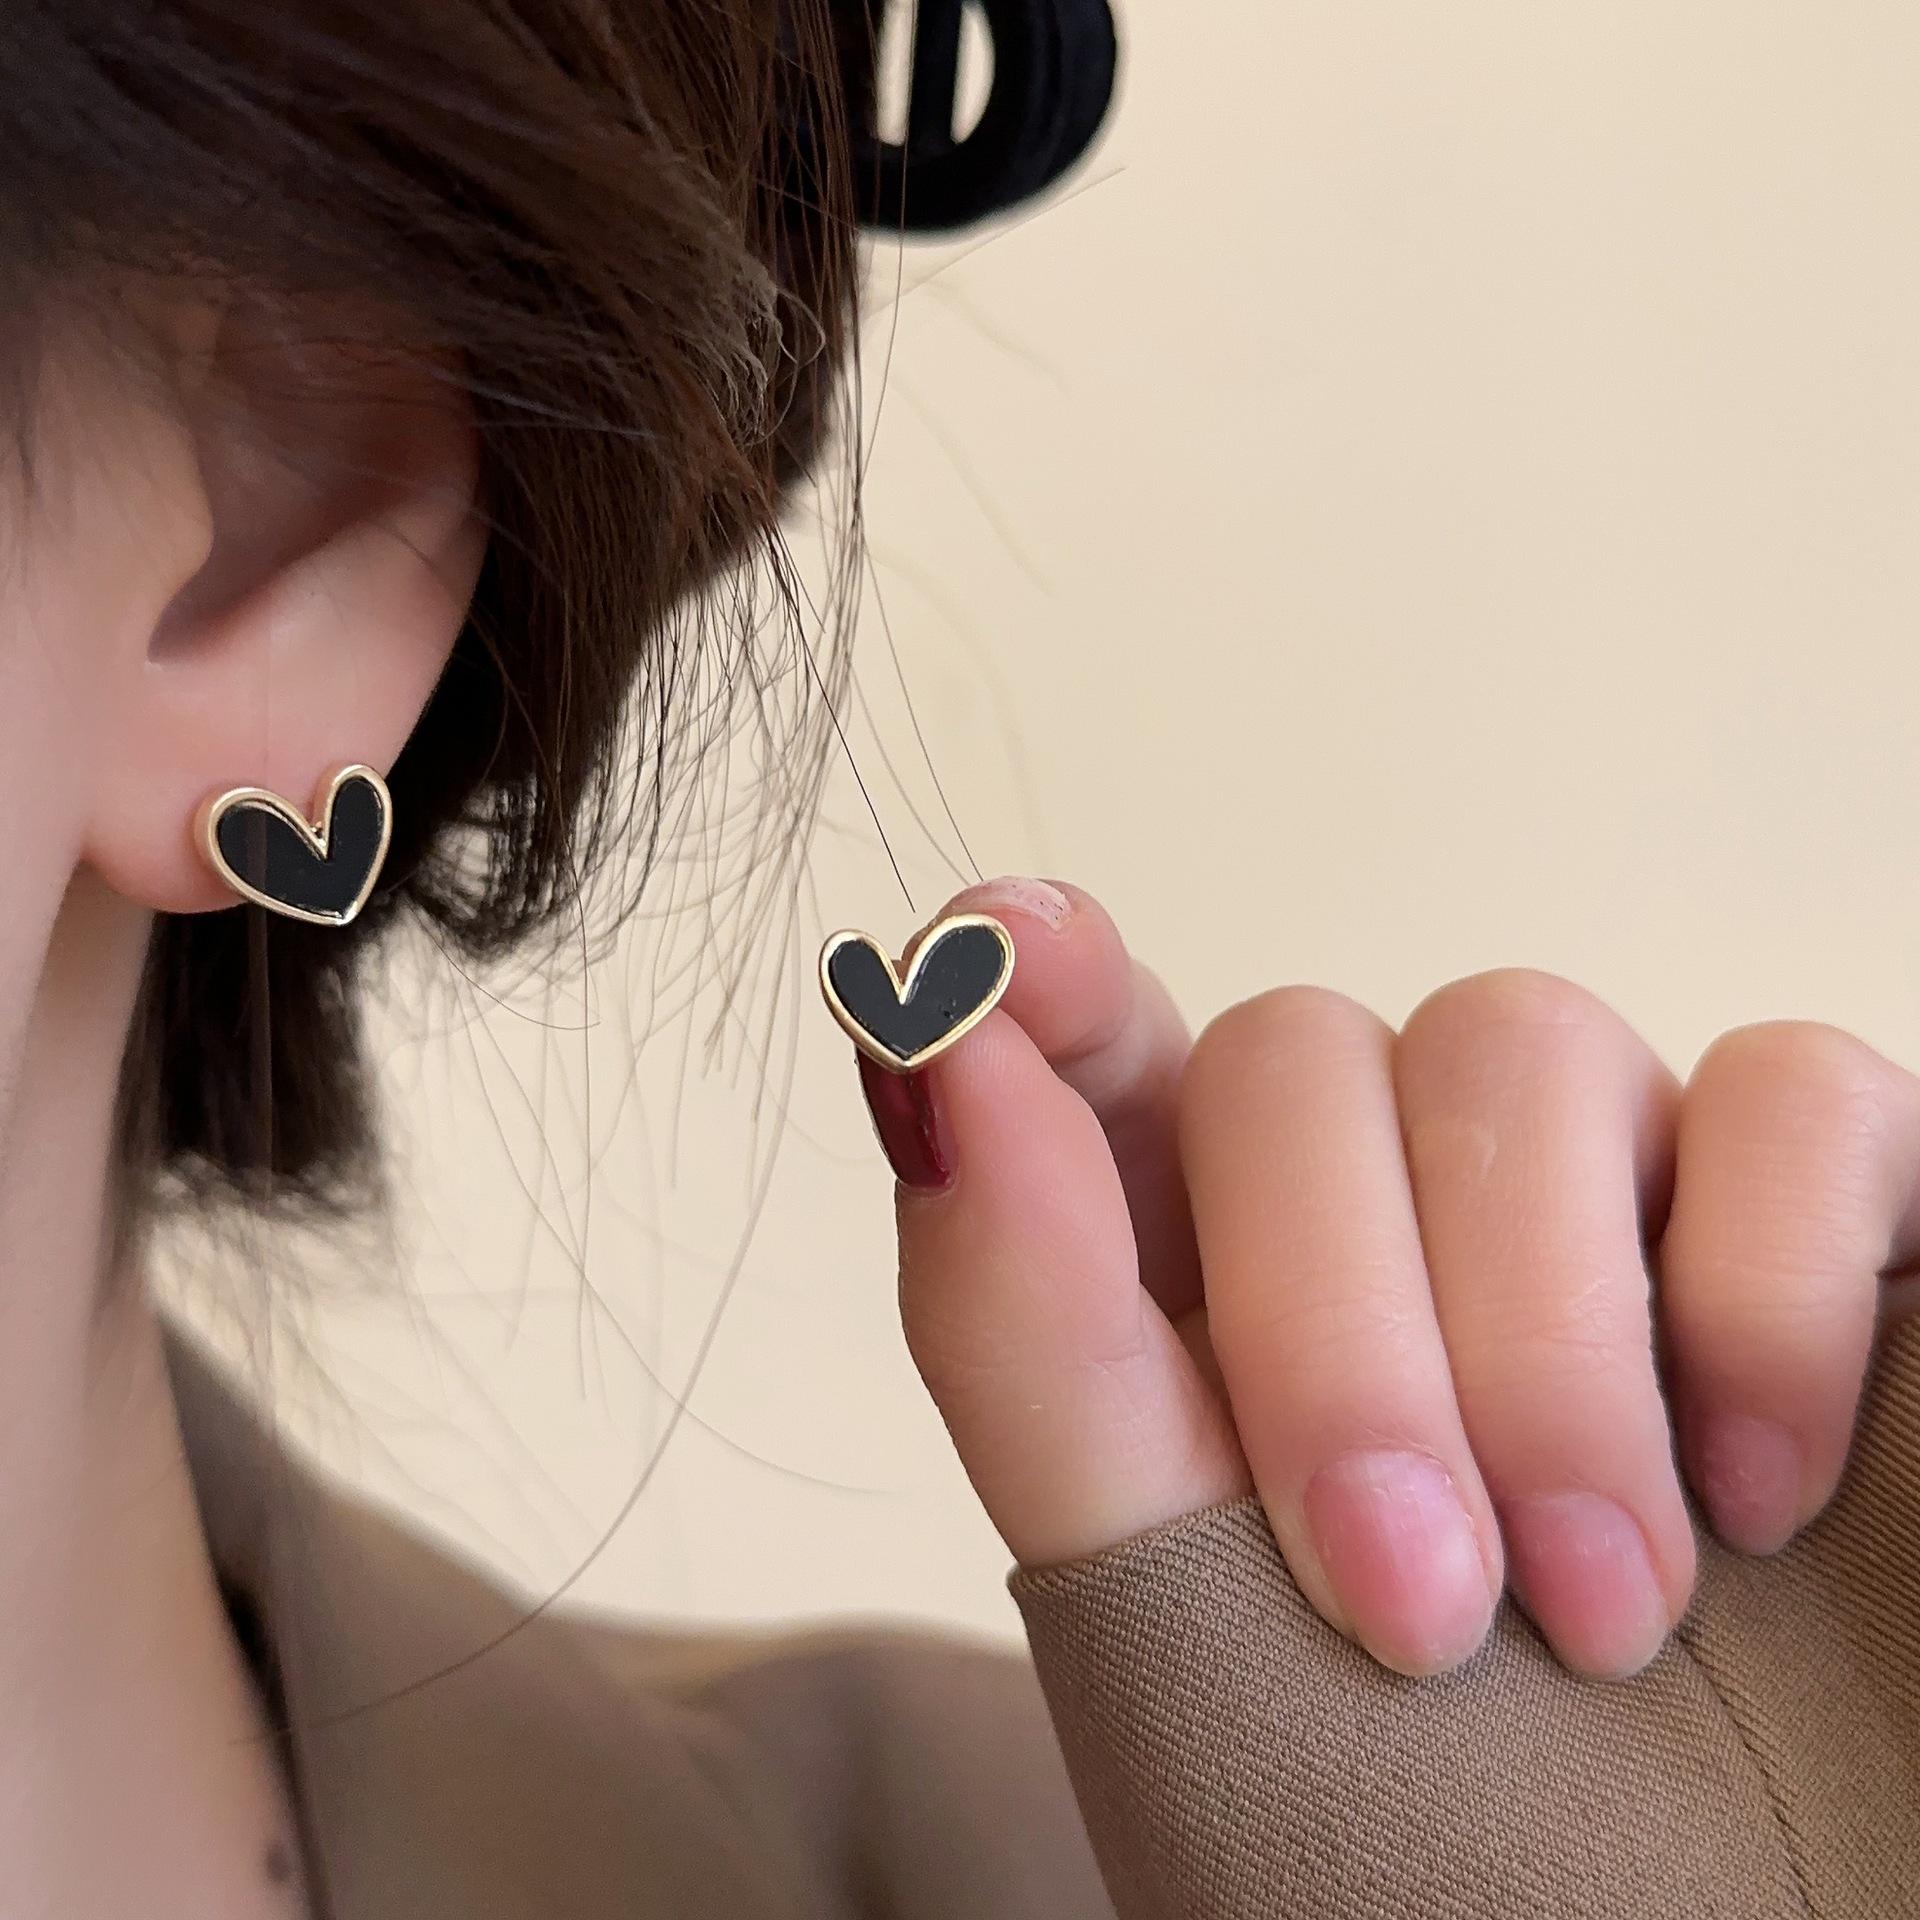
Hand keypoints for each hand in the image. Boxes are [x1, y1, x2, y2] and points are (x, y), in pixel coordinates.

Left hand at [864, 876, 1919, 1679]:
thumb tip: (925, 1041)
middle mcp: (1391, 1189)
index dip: (1044, 978)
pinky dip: (1761, 1291)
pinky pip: (1789, 1094)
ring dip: (1544, 1349)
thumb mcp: (1177, 1606)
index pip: (1099, 1045)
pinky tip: (1761, 1498)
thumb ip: (1025, 1323)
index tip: (1005, 966)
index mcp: (1200, 1268)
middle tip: (1406, 1605)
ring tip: (1593, 1617)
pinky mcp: (1823, 1198)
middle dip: (1330, 1326)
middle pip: (1292, 1055)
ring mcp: (1608, 1179)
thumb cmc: (1419, 1847)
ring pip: (1517, 1038)